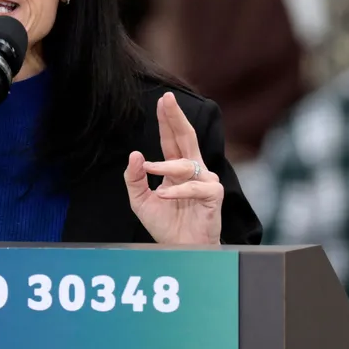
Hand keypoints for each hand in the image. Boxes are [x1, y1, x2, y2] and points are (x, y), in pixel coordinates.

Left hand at [124, 92, 222, 244]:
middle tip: (168, 99)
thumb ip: (135, 179)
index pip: (171, 140)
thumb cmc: (165, 225)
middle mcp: (193, 171)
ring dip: (165, 166)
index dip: (167, 120)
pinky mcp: (213, 195)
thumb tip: (136, 154)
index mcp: (177, 169)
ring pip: (185, 164)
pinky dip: (177, 191)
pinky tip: (164, 196)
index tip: (162, 100)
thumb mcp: (141, 200)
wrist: (180, 249)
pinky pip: (194, 187)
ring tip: (149, 169)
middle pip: (186, 138)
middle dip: (176, 117)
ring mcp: (205, 181)